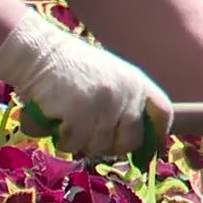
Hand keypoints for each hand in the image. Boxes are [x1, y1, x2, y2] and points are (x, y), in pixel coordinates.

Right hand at [0, 9, 172, 157]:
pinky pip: (73, 144)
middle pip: (131, 141)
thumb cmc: (70, 66)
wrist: (39, 52)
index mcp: (137, 81)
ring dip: (80, 141)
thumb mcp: (109, 75)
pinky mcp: (79, 116)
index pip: (163, 112)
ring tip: (67, 118)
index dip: (157, 135)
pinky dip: (61, 138)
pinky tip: (55, 118)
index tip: (149, 150)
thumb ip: (125, 101)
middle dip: (111, 146)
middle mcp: (126, 93)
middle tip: (90, 136)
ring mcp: (103, 105)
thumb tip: (137, 141)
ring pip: (98, 147)